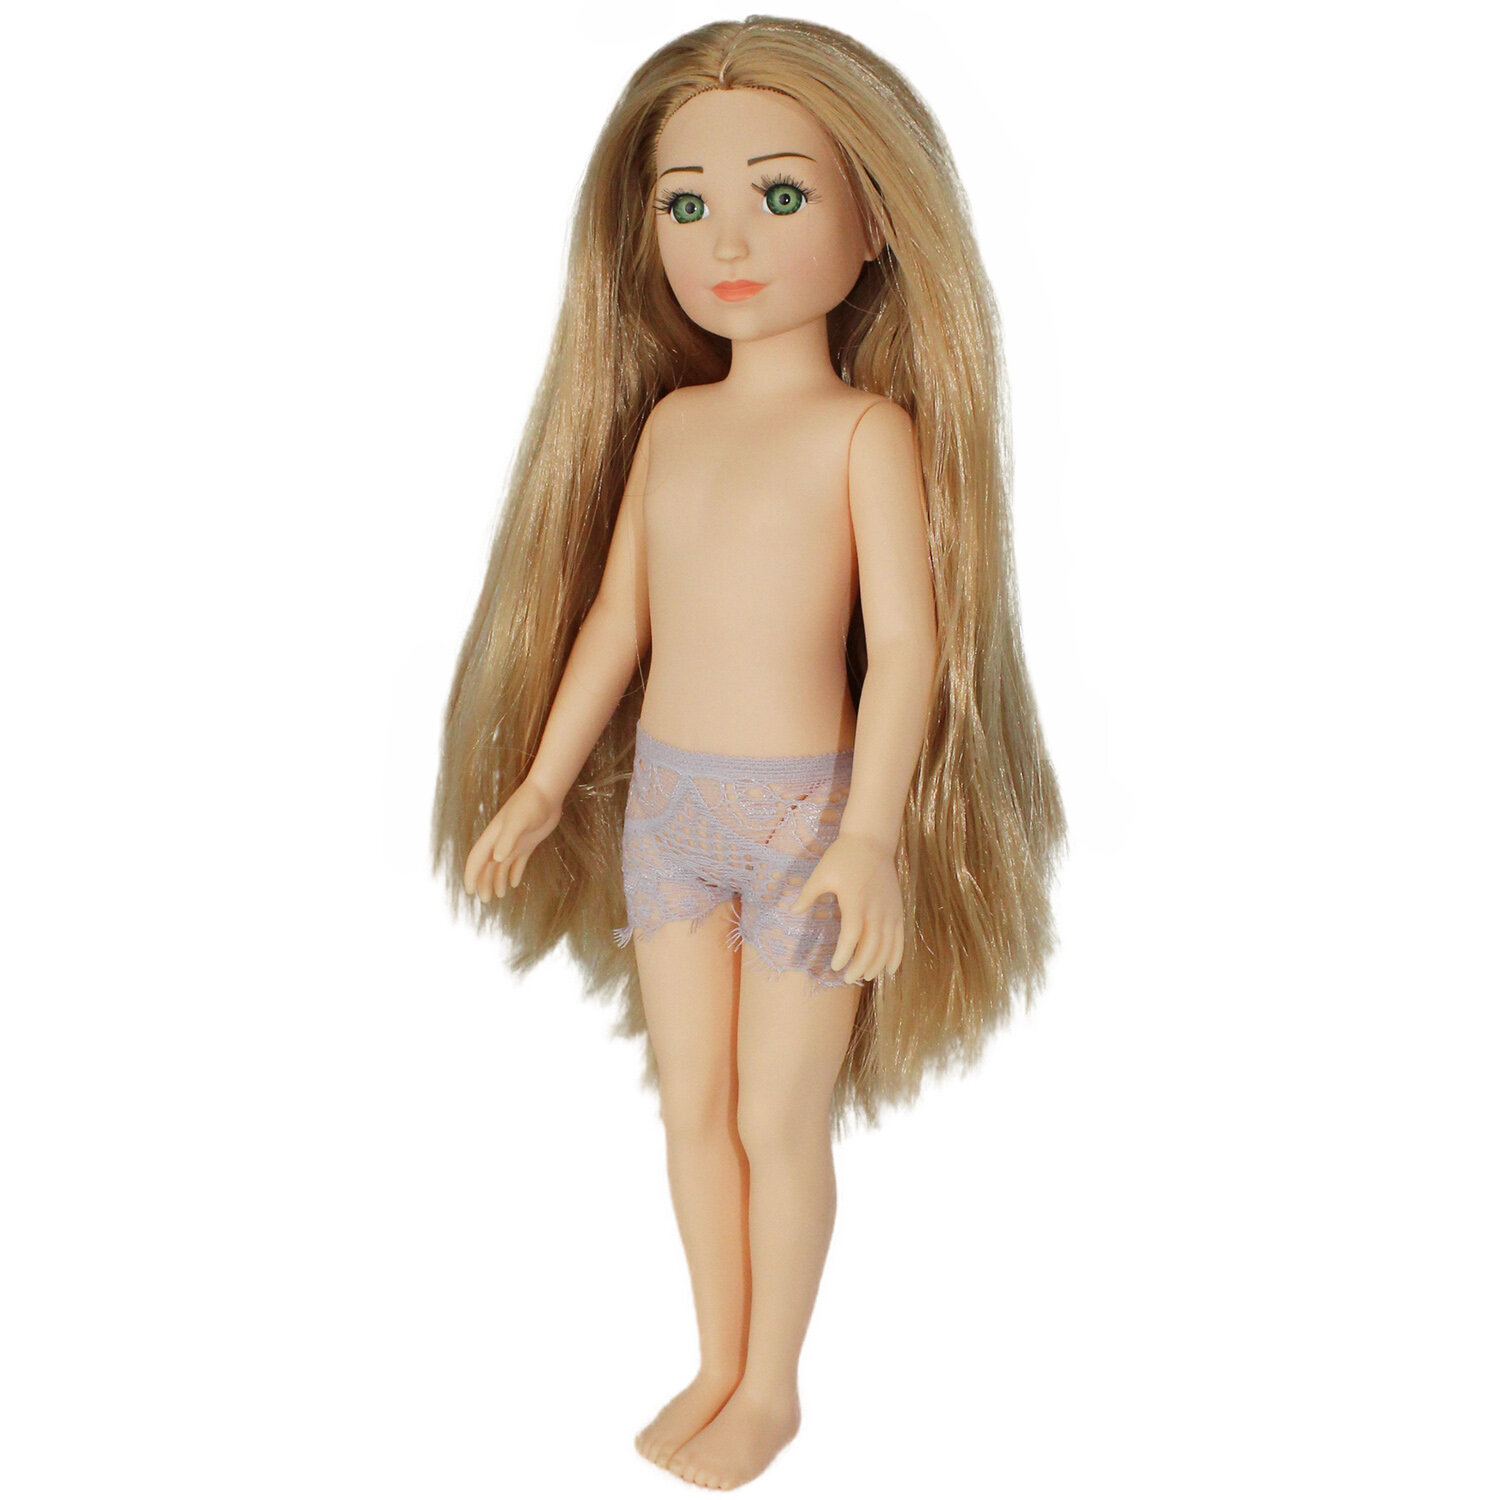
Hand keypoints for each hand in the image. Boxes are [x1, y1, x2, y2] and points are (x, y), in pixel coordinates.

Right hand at [463, 778, 562, 902]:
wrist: (547, 792)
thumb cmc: (531, 804)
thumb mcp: (518, 821)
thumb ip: (507, 839)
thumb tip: (497, 859)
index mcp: (493, 836)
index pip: (477, 859)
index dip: (471, 875)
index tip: (470, 892)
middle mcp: (501, 841)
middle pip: (487, 866)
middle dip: (484, 882)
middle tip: (485, 901)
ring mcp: (514, 842)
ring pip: (501, 866)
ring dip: (498, 880)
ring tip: (498, 896)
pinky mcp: (528, 842)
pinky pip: (518, 861)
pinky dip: (514, 873)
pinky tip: (514, 883)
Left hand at [788, 831, 904, 982]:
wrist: (872, 841)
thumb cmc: (843, 856)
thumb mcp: (821, 873)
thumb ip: (808, 894)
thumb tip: (793, 911)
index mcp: (855, 901)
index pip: (852, 935)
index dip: (845, 953)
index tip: (835, 966)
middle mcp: (875, 908)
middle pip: (872, 945)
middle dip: (860, 965)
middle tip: (847, 978)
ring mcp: (889, 910)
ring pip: (887, 945)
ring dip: (877, 964)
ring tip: (865, 976)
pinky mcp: (897, 909)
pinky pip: (900, 937)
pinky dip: (897, 955)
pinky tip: (890, 969)